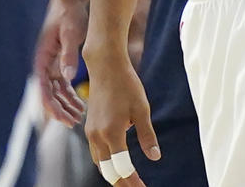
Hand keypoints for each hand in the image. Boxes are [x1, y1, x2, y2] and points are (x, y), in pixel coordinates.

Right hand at [34, 0, 88, 125]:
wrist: (70, 1)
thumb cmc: (69, 15)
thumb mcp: (71, 33)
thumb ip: (69, 54)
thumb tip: (67, 77)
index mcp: (42, 59)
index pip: (44, 90)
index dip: (52, 107)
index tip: (63, 119)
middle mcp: (44, 64)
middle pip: (49, 94)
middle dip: (60, 110)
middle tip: (74, 123)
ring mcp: (51, 64)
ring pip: (57, 92)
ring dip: (66, 105)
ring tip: (80, 117)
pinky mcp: (60, 62)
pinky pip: (63, 84)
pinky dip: (70, 95)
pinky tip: (81, 104)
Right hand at [85, 54, 158, 185]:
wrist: (106, 68)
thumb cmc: (127, 86)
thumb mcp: (142, 110)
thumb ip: (147, 136)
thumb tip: (155, 157)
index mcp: (112, 133)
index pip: (122, 167)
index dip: (132, 180)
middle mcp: (97, 136)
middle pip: (107, 170)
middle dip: (121, 182)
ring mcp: (90, 132)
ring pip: (100, 163)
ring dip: (112, 174)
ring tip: (126, 181)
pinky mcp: (89, 127)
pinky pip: (97, 152)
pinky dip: (106, 162)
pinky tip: (115, 163)